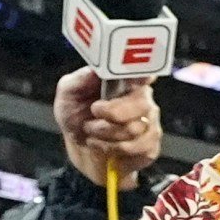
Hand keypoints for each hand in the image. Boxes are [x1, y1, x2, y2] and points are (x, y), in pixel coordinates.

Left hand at [54, 68, 162, 188]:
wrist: (79, 148)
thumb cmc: (77, 116)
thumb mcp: (69, 93)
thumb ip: (80, 79)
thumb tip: (97, 69)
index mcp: (126, 81)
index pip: (144, 74)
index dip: (144, 77)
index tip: (142, 79)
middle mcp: (143, 101)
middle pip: (140, 105)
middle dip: (110, 114)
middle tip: (93, 114)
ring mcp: (150, 125)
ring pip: (134, 130)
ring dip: (105, 135)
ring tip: (93, 133)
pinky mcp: (150, 147)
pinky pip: (139, 150)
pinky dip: (112, 150)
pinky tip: (103, 146)